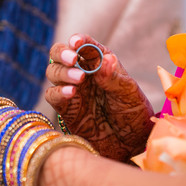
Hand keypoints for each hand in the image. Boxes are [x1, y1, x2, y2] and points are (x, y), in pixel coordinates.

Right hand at [45, 34, 153, 160]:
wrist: (130, 144)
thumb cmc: (132, 114)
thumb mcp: (128, 93)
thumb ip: (114, 78)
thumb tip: (105, 59)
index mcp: (99, 63)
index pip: (85, 45)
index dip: (78, 40)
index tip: (77, 42)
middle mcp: (82, 74)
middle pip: (60, 55)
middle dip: (62, 53)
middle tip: (72, 59)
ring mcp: (72, 91)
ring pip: (53, 72)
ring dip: (62, 73)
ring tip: (79, 80)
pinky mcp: (65, 109)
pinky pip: (52, 96)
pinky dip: (58, 92)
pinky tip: (71, 93)